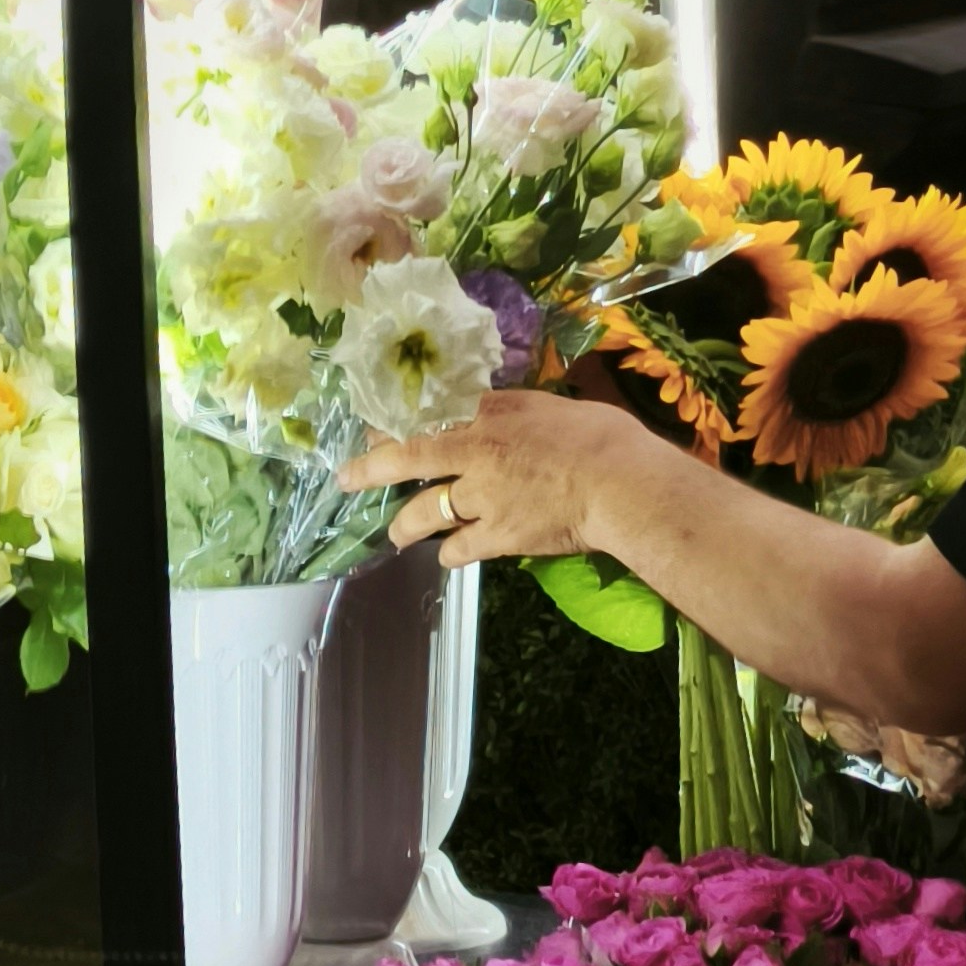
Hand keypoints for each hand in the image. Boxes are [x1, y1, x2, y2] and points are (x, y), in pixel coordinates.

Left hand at [337, 388, 626, 566]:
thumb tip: (510, 417)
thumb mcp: (552, 407)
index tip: (377, 429)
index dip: (397, 423)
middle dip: (371, 469)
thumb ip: (520, 412)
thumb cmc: (602, 438)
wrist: (620, 484)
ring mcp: (482, 496)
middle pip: (408, 457)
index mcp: (491, 412)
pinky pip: (459, 547)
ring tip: (395, 534)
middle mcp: (475, 451)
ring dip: (406, 524)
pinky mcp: (496, 535)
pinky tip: (446, 558)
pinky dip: (449, 554)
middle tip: (345, 479)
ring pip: (426, 511)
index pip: (430, 413)